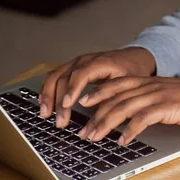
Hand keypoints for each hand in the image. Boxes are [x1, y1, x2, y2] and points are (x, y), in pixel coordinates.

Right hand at [39, 47, 155, 126]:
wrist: (135, 57)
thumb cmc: (133, 71)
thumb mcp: (128, 84)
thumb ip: (113, 96)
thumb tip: (101, 116)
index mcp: (100, 62)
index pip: (81, 75)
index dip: (72, 90)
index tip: (68, 105)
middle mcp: (84, 60)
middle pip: (64, 78)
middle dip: (59, 101)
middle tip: (60, 121)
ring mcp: (76, 62)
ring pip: (55, 76)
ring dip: (48, 96)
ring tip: (45, 114)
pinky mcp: (72, 67)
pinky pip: (55, 76)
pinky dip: (48, 89)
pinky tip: (44, 102)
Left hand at [77, 77, 179, 144]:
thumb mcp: (174, 98)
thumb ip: (157, 102)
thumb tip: (143, 115)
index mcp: (152, 82)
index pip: (117, 84)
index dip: (98, 93)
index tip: (83, 104)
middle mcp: (151, 86)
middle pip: (115, 98)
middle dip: (95, 116)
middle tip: (84, 132)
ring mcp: (159, 95)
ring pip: (123, 108)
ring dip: (105, 124)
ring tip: (95, 138)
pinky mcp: (168, 107)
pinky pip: (142, 118)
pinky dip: (129, 130)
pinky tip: (122, 141)